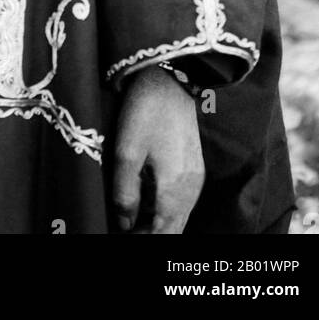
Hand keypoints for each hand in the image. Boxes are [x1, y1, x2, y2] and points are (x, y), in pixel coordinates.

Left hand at [112, 64, 204, 233]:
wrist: (171, 80)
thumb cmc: (146, 113)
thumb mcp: (127, 152)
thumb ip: (125, 192)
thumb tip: (124, 223)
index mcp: (174, 189)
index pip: (162, 234)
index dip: (141, 239)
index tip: (123, 235)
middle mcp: (191, 189)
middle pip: (173, 229)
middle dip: (150, 234)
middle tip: (125, 230)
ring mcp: (196, 178)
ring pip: (179, 217)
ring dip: (159, 224)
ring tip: (132, 221)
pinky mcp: (194, 167)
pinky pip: (183, 202)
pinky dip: (166, 210)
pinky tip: (148, 203)